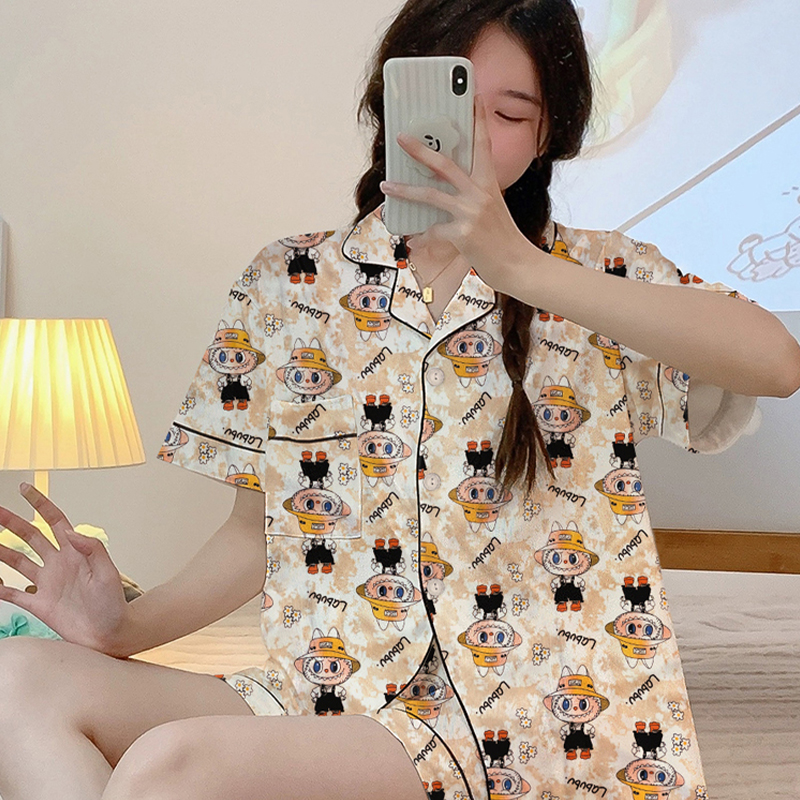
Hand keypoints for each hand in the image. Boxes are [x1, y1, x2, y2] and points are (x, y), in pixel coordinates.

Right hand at [0, 483, 128, 653]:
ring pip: (18, 561)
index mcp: (75, 552)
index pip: (54, 521)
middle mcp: (58, 563)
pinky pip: (14, 593)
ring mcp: (47, 583)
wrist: (110, 634)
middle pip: (31, 536)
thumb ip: (93, 550)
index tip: (24, 489)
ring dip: (1, 551)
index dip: (40, 504)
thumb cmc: (113, 603)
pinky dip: (0, 588)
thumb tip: (71, 532)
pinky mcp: (39, 604)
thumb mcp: (107, 573)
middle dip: (12, 523)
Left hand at [379, 93, 529, 288]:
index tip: (473, 96)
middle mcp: (480, 193)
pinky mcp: (463, 234)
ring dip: (404, 190)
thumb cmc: (502, 239)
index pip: (484, 145)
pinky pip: (432, 231)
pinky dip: (421, 237)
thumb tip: (441, 190)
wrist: (517, 266)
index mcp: (490, 183)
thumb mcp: (492, 209)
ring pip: (430, 195)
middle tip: (401, 138)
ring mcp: (471, 213)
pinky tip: (414, 241)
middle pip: (445, 164)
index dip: (478, 120)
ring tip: (387, 186)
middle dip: (420, 150)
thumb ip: (472, 196)